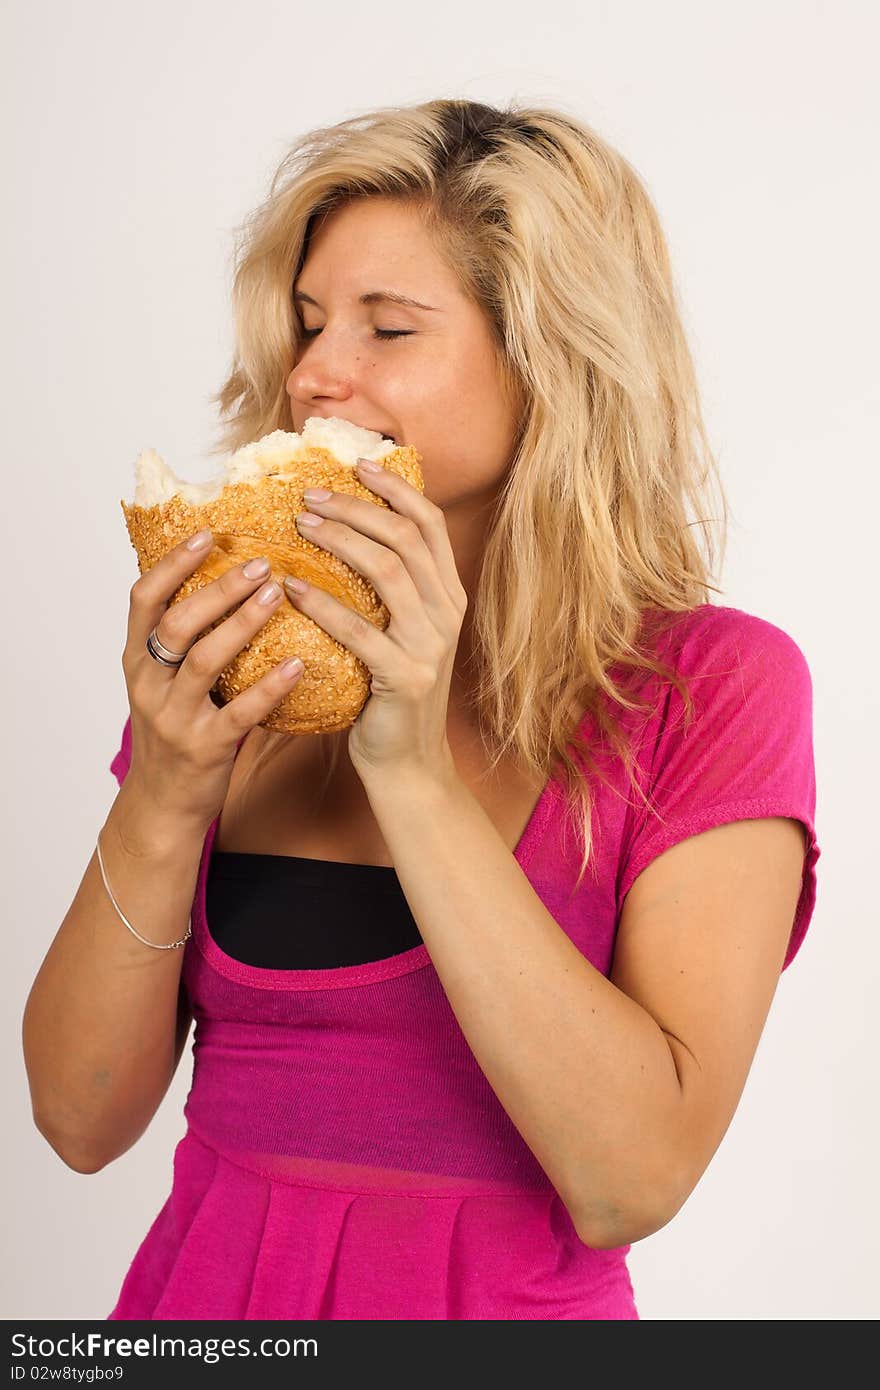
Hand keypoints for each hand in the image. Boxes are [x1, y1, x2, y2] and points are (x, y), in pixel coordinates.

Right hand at [122, 534, 303, 833]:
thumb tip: (227, 581)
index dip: (172, 563)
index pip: (143, 598)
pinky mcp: (203, 748)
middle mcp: (148, 684)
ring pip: (204, 660)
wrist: (162, 805)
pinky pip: (239, 712)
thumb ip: (185, 640)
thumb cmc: (175, 732)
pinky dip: (269, 686)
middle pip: (177, 623)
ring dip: (242, 623)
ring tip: (278, 595)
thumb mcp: (165, 682)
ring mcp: (173, 717)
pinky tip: (297, 665)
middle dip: (218, 588)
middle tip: (261, 562)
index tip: (207, 534)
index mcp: (137, 660)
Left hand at [283, 458, 467, 781]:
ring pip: (387, 571)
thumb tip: (344, 531)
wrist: (406, 761)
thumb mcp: (402, 631)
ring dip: (339, 541)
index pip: (429, 522)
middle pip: (404, 537)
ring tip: (300, 526)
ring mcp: (430, 645)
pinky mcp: (405, 677)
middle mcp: (447, 613)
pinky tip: (291, 588)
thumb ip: (390, 587)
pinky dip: (323, 603)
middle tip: (309, 496)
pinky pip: (360, 630)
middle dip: (356, 508)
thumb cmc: (389, 690)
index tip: (355, 464)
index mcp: (449, 595)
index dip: (394, 487)